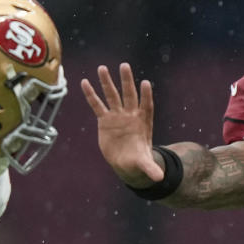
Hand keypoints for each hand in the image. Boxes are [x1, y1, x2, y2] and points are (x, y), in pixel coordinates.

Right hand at [81, 62, 163, 185]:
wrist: (126, 161)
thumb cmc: (138, 160)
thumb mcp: (144, 164)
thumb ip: (150, 168)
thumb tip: (159, 178)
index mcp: (142, 123)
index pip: (146, 106)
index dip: (146, 96)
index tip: (146, 83)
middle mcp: (130, 116)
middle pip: (129, 95)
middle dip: (127, 82)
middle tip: (124, 66)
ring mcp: (117, 116)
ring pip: (112, 96)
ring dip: (107, 83)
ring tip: (102, 68)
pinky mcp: (105, 120)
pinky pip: (97, 105)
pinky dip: (91, 95)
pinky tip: (85, 82)